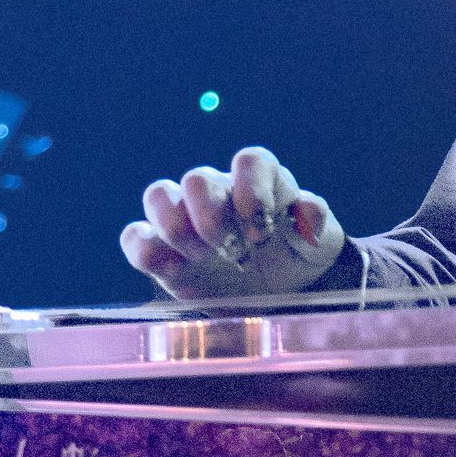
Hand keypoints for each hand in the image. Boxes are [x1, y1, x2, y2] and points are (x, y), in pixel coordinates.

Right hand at [120, 147, 345, 300]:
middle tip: (234, 252)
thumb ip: (315, 224)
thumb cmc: (299, 259)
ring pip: (158, 196)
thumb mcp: (320, 245)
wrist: (281, 294)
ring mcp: (187, 220)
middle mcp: (220, 193)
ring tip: (202, 259)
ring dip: (176, 229)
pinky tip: (175, 270)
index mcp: (262, 183)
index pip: (250, 161)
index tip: (262, 229)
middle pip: (197, 178)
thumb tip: (309, 210)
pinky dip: (145, 250)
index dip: (252, 190)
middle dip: (211, 217)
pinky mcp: (165, 252)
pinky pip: (135, 237)